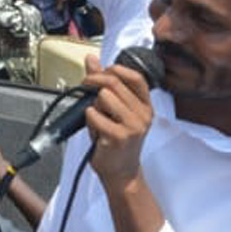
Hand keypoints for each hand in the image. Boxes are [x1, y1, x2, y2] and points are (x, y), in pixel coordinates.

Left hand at [81, 54, 153, 190]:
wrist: (120, 171)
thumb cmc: (115, 139)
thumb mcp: (112, 109)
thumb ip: (103, 83)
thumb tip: (92, 60)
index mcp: (144, 105)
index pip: (135, 76)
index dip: (114, 69)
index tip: (100, 73)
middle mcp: (143, 114)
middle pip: (113, 82)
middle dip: (93, 82)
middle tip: (86, 89)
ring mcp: (133, 126)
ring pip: (103, 96)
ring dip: (93, 105)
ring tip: (98, 119)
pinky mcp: (119, 136)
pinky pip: (93, 114)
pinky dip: (89, 120)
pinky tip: (96, 131)